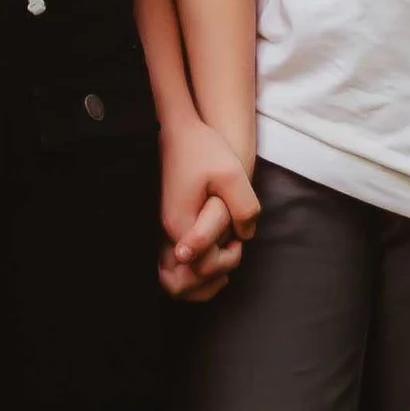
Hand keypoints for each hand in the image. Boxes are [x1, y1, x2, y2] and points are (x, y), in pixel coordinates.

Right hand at [158, 123, 258, 303]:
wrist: (178, 130)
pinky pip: (176, 260)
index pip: (201, 267)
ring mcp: (164, 229)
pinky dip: (192, 265)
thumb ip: (244, 209)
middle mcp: (167, 231)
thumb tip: (245, 236)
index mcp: (181, 223)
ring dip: (201, 275)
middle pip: (184, 280)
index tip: (238, 240)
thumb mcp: (232, 174)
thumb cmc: (203, 149)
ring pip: (176, 275)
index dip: (226, 260)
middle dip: (213, 274)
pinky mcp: (167, 224)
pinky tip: (214, 249)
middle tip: (232, 248)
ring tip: (224, 254)